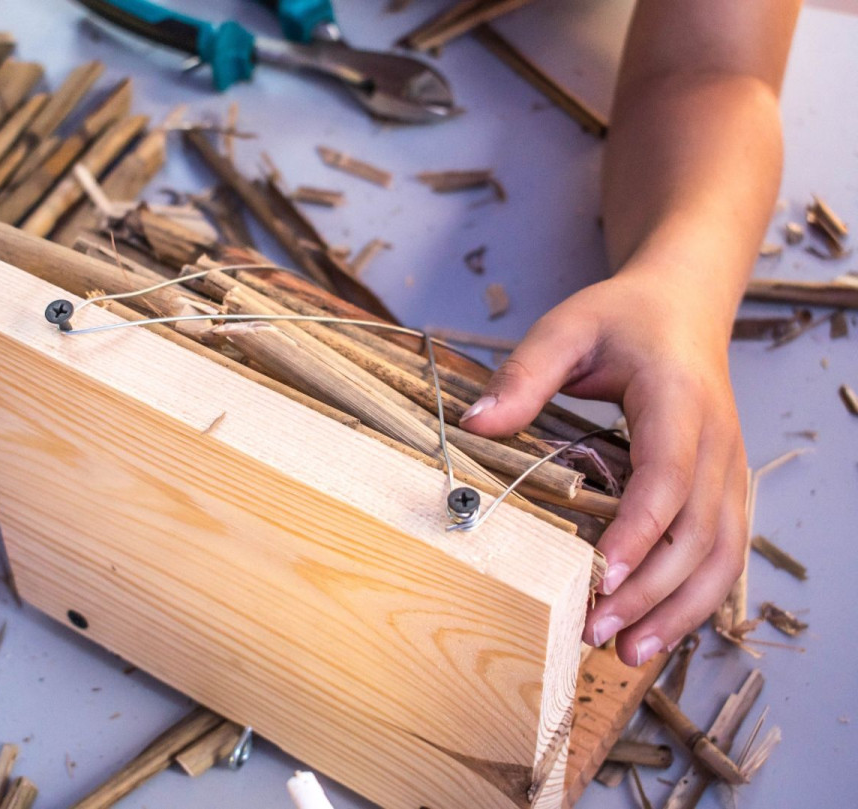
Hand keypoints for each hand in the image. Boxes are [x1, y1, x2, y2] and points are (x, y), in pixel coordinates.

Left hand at [459, 270, 747, 666]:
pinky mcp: (725, 487)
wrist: (684, 305)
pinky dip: (696, 597)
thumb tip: (475, 425)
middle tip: (596, 632)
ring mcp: (728, 468)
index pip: (667, 477)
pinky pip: (724, 551)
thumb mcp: (566, 328)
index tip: (600, 576)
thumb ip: (524, 374)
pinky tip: (657, 630)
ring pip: (722, 553)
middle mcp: (717, 441)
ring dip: (680, 608)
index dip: (638, 531)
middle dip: (650, 590)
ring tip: (630, 653)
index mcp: (679, 401)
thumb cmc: (624, 318)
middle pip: (699, 531)